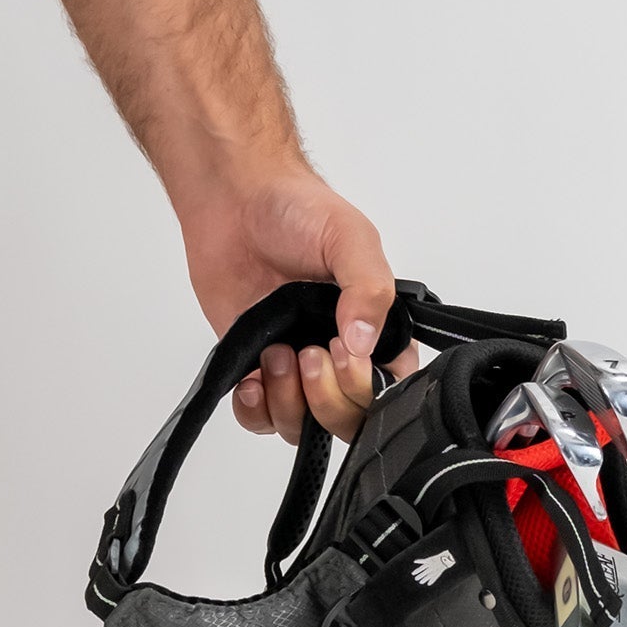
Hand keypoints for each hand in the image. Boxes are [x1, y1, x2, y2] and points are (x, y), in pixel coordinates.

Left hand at [172, 155, 414, 444]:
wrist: (235, 200)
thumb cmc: (297, 210)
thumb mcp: (350, 238)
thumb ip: (369, 289)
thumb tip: (364, 342)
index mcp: (377, 327)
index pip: (391, 388)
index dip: (366, 385)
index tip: (341, 352)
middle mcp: (340, 353)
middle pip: (350, 419)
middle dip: (328, 399)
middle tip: (309, 353)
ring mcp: (298, 365)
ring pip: (305, 426)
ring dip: (289, 403)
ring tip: (276, 354)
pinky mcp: (256, 369)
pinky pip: (261, 418)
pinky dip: (256, 411)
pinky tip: (252, 378)